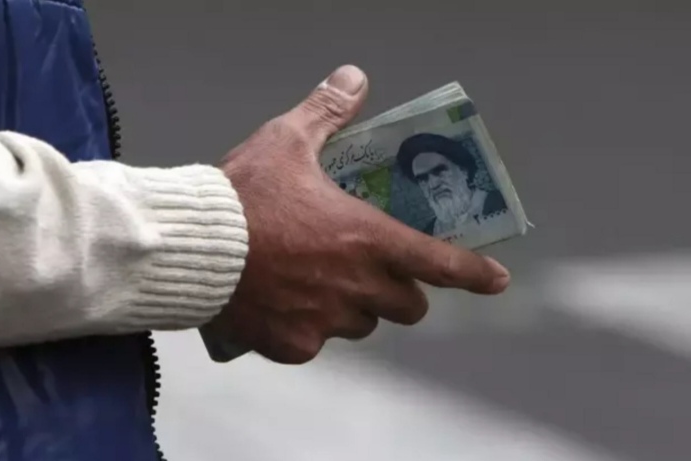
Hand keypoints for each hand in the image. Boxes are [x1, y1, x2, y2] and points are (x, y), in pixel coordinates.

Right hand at [202, 65, 509, 363]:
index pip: (440, 263)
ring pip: (362, 325)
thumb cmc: (246, 194)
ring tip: (319, 283)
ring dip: (354, 307)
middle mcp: (358, 287)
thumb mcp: (287, 142)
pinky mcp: (294, 345)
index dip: (474, 274)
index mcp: (369, 240)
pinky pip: (316, 341)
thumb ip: (327, 113)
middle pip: (408, 306)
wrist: (194, 247)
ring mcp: (327, 321)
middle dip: (400, 290)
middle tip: (374, 271)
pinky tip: (282, 303)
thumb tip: (353, 77)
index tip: (496, 280)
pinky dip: (308, 326)